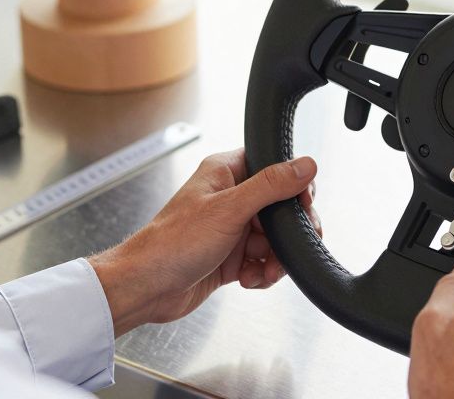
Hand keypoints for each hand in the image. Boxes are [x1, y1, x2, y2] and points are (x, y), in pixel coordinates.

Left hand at [87, 148, 320, 336]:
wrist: (147, 287)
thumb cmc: (172, 243)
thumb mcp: (229, 209)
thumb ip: (271, 186)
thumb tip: (306, 165)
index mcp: (225, 172)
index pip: (274, 167)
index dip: (293, 186)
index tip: (302, 206)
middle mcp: (229, 197)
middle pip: (280, 208)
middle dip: (287, 233)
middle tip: (287, 247)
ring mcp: (231, 228)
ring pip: (274, 239)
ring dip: (275, 259)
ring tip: (263, 270)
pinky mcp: (230, 256)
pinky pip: (261, 261)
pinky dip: (261, 273)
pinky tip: (248, 278)